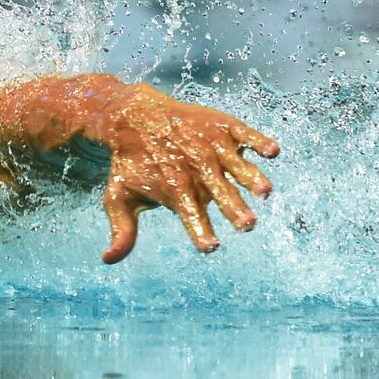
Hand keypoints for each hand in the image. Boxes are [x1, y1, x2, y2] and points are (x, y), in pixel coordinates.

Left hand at [85, 84, 279, 263]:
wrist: (133, 117)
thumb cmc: (129, 164)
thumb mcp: (119, 198)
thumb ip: (122, 230)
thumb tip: (107, 260)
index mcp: (174, 189)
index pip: (189, 214)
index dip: (200, 230)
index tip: (209, 247)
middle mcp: (195, 168)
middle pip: (218, 193)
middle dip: (233, 209)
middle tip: (247, 225)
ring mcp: (211, 145)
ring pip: (235, 164)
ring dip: (251, 177)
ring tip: (265, 192)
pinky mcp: (223, 126)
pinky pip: (244, 134)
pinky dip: (258, 141)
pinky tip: (272, 152)